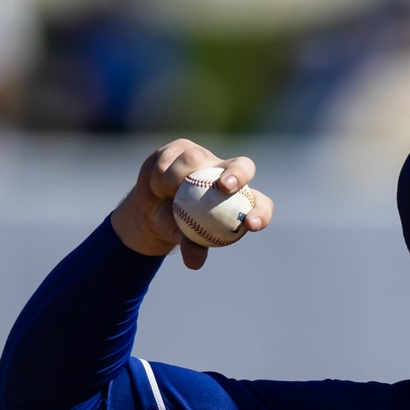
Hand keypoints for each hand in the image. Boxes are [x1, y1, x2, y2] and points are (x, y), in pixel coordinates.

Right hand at [108, 139, 274, 270]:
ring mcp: (206, 157)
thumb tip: (194, 262)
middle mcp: (226, 173)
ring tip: (164, 191)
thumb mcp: (180, 236)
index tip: (251, 224)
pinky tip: (155, 184)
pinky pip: (172, 155)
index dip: (261, 212)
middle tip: (224, 187)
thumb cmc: (173, 225)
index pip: (260, 204)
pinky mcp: (183, 147)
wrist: (148, 207)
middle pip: (244, 166)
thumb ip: (190, 245)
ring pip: (196, 158)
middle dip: (237, 174)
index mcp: (238, 199)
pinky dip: (161, 172)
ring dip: (176, 176)